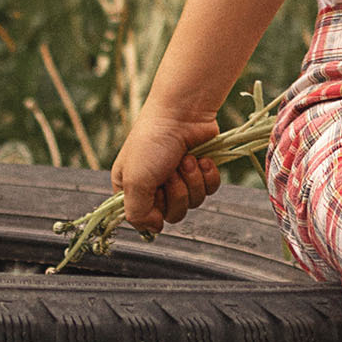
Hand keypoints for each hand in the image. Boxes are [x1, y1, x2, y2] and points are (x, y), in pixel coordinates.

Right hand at [111, 106, 221, 233]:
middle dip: (177, 193)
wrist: (183, 112)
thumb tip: (154, 229)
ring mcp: (179, 178)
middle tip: (172, 170)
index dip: (154, 210)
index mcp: (131, 189)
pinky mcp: (201, 169)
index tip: (155, 191)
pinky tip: (203, 159)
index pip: (145, 220)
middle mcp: (154, 186)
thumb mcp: (134, 182)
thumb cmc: (153, 142)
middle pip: (173, 214)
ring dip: (192, 181)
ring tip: (187, 159)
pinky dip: (208, 176)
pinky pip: (210, 189)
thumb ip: (137, 214)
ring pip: (193, 203)